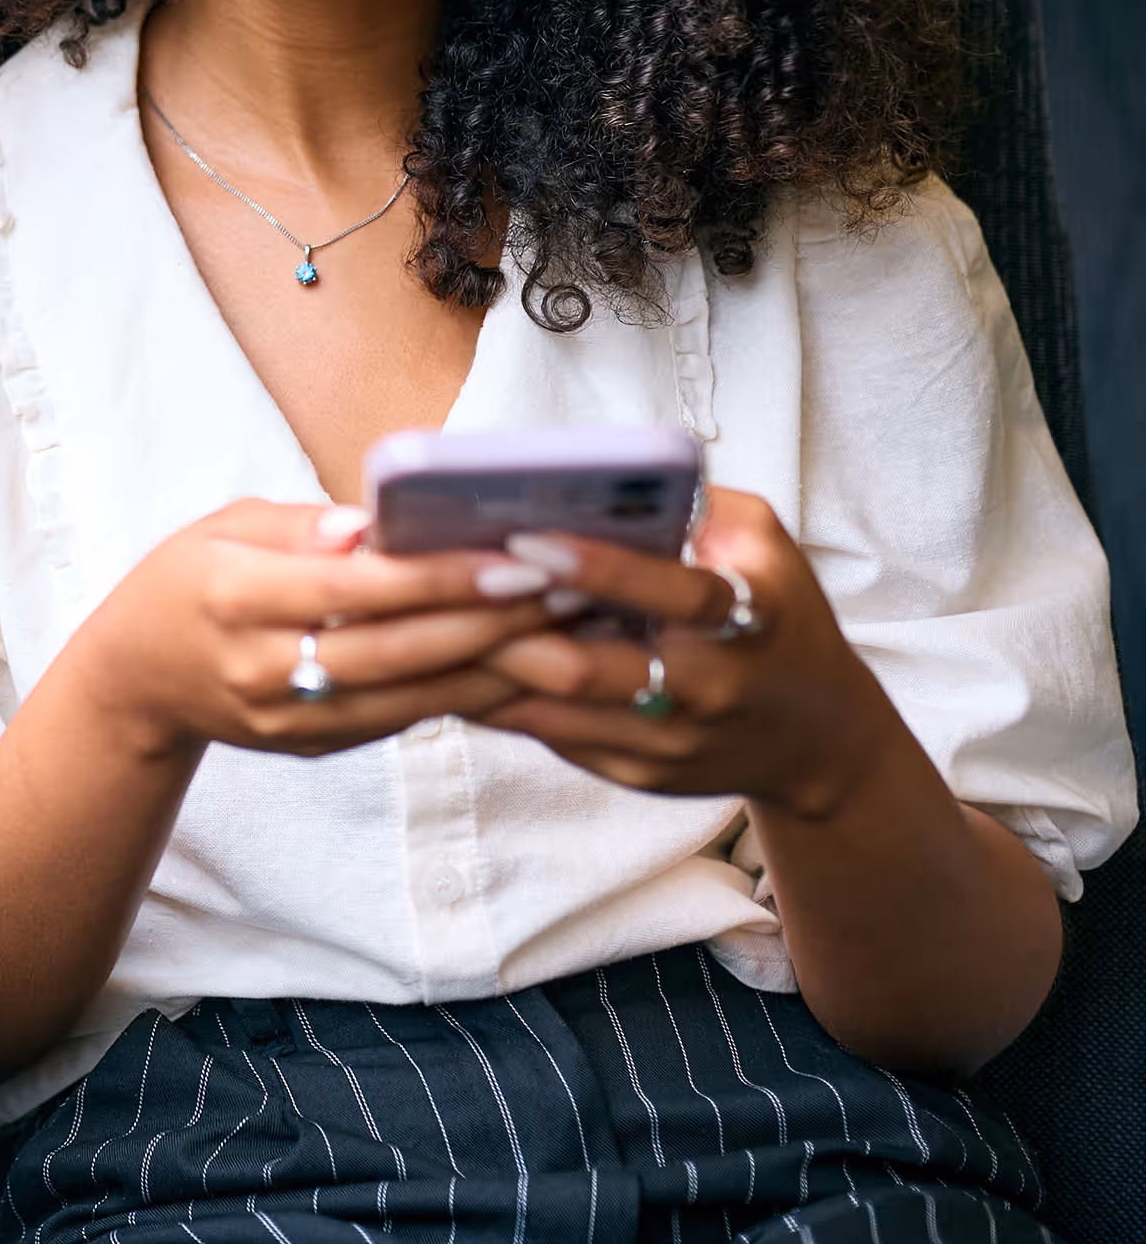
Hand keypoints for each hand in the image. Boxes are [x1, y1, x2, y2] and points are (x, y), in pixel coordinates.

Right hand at [66, 497, 556, 760]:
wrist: (136, 683)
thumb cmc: (185, 582)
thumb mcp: (221, 527)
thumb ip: (300, 525)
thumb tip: (371, 524)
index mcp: (234, 596)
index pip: (355, 590)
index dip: (439, 577)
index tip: (515, 555)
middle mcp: (262, 666)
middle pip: (397, 650)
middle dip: (492, 622)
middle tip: (571, 590)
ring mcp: (289, 717)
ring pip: (411, 696)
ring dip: (496, 664)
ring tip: (565, 627)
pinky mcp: (313, 744)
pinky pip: (401, 718)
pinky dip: (464, 693)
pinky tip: (517, 663)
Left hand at [473, 487, 898, 816]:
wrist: (818, 736)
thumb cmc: (775, 611)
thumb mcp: (759, 542)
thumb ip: (688, 503)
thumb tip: (592, 471)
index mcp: (751, 616)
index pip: (672, 592)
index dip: (596, 567)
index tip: (524, 537)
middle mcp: (711, 686)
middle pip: (587, 668)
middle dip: (506, 629)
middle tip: (440, 585)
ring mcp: (671, 740)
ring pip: (554, 711)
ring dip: (482, 667)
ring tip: (424, 621)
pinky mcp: (638, 772)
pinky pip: (551, 734)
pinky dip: (496, 699)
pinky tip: (451, 662)